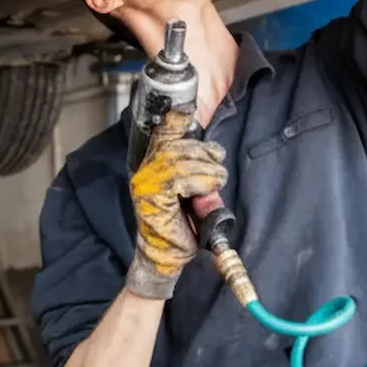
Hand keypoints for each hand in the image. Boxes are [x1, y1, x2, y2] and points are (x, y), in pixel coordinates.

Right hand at [126, 111, 228, 299]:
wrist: (167, 255)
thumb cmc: (181, 225)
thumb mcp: (193, 190)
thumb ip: (197, 170)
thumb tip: (214, 155)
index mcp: (154, 164)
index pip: (162, 134)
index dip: (175, 120)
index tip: (186, 111)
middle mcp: (146, 170)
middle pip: (175, 145)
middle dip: (204, 150)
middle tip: (219, 164)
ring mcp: (146, 183)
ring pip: (178, 160)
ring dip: (206, 168)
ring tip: (219, 179)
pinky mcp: (151, 197)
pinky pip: (178, 178)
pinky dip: (199, 180)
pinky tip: (208, 186)